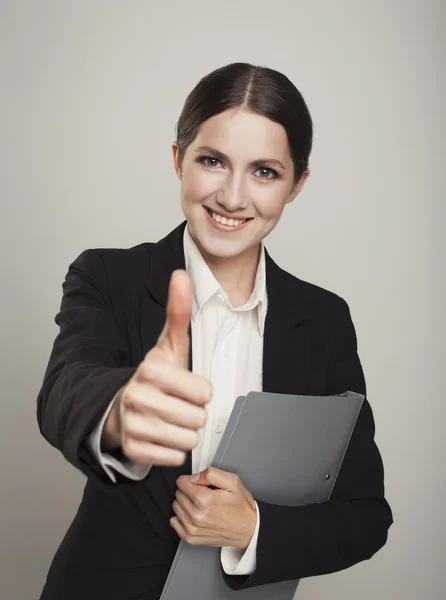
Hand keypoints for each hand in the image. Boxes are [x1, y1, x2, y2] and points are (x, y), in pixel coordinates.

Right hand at [102, 269, 212, 465]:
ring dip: (184, 433)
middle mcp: (138, 397)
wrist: (120, 407)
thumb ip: (178, 312)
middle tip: (177, 405)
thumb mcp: (168, 345)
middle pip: (198, 418)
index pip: (205, 393)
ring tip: (169, 420)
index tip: (186, 387)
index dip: (200, 392)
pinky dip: (172, 450)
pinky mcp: (133, 450)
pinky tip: (160, 436)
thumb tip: (181, 274)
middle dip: (193, 414)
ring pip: (188, 440)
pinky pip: (175, 458)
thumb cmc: (154, 376)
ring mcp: (133, 426)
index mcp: (151, 370)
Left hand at [170, 467, 256, 548]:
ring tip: (201, 505)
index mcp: (205, 500)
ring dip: (185, 503)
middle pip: (178, 494)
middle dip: (188, 490)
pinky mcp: (191, 538)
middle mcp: (196, 515)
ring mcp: (193, 528)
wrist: (249, 530)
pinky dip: (181, 516)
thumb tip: (193, 477)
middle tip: (203, 494)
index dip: (191, 480)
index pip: (181, 482)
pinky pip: (174, 522)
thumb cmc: (242, 507)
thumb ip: (211, 474)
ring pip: (176, 507)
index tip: (199, 483)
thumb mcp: (232, 482)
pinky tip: (193, 514)